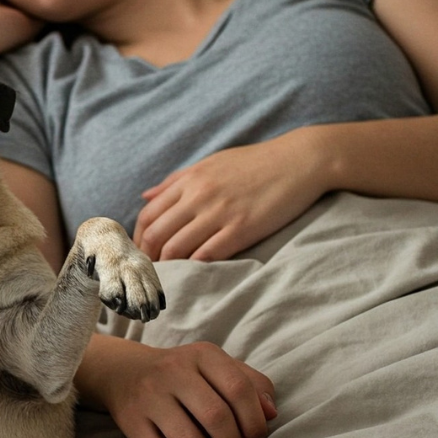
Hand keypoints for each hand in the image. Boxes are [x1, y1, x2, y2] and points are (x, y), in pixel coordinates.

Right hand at [93, 340, 277, 437]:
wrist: (124, 371)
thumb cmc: (183, 374)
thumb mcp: (216, 366)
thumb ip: (251, 383)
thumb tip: (270, 414)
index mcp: (200, 355)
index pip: (239, 388)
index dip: (255, 421)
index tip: (255, 436)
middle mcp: (172, 371)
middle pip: (216, 417)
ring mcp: (149, 397)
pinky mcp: (132, 423)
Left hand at [134, 129, 326, 260]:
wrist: (299, 160)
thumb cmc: (254, 163)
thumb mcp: (210, 163)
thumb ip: (175, 181)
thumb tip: (144, 195)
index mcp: (189, 181)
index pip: (148, 214)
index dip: (138, 238)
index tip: (139, 253)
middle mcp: (198, 196)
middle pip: (157, 233)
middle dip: (148, 257)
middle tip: (150, 272)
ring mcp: (220, 212)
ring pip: (177, 246)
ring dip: (168, 266)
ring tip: (168, 278)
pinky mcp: (243, 227)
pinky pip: (208, 253)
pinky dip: (195, 267)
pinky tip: (194, 274)